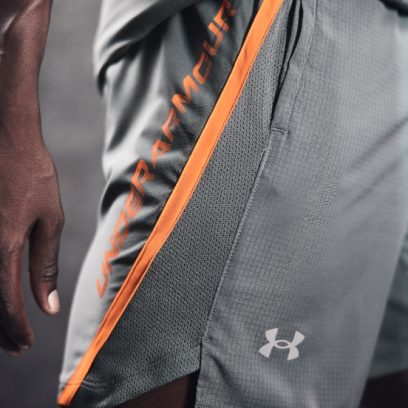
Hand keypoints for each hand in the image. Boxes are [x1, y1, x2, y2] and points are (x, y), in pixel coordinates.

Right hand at [0, 138, 63, 355]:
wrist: (6, 140)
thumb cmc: (34, 177)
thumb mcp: (50, 220)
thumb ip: (45, 265)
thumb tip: (48, 306)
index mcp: (4, 247)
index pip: (6, 303)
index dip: (16, 328)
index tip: (27, 343)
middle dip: (0, 330)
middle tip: (16, 346)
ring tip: (4, 331)